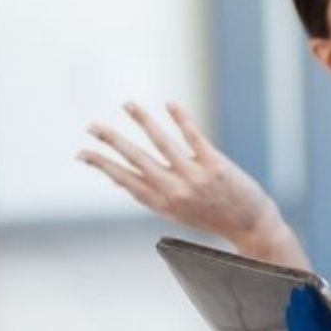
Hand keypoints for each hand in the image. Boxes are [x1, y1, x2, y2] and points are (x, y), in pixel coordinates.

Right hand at [78, 102, 304, 266]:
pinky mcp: (215, 165)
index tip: (81, 153)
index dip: (101, 166)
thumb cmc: (209, 216)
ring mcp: (195, 178)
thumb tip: (119, 180)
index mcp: (161, 203)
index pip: (124, 180)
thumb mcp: (174, 212)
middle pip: (136, 160)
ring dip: (142, 121)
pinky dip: (180, 119)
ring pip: (162, 143)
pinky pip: (193, 137)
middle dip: (111, 141)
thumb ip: (150, 194)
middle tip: (92, 126)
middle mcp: (174, 191)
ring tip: (128, 105)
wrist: (249, 225)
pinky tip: (169, 104)